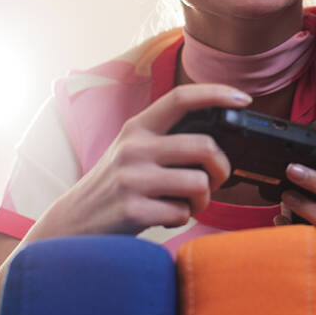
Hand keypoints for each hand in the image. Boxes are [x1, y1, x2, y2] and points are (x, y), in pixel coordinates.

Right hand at [32, 84, 245, 237]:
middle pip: (204, 146)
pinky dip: (182, 219)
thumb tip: (216, 141)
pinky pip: (182, 213)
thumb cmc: (114, 186)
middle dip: (222, 168)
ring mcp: (131, 178)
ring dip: (203, 200)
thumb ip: (165, 140)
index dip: (216, 93)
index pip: (180, 98)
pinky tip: (165, 217)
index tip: (242, 98)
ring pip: (199, 183)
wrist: (73, 221)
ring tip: (188, 204)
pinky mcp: (132, 209)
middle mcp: (133, 147)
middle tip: (215, 181)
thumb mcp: (132, 151)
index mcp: (137, 128)